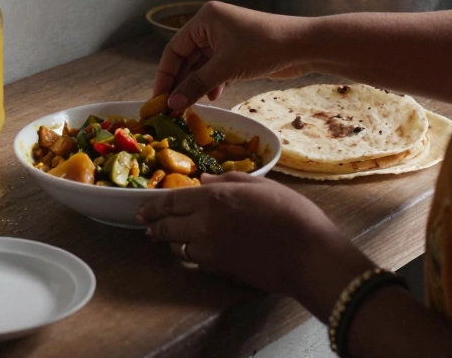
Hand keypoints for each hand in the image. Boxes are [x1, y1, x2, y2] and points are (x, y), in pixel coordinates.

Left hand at [137, 172, 344, 295]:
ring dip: (175, 242)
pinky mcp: (221, 270)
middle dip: (155, 227)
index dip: (155, 206)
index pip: (173, 201)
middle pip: (169, 227)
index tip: (144, 210)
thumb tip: (202, 181)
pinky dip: (194, 256)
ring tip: (173, 240)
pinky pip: (197, 261)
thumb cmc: (291, 213)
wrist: (307, 254)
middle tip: (148, 227)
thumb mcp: (261, 185)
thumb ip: (227, 181)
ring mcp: (211, 250)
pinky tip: (200, 252)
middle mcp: (204, 224)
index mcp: (213, 198)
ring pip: (180, 247)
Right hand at [154, 2, 310, 111]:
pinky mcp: (238, 52)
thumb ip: (196, 85)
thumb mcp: (226, 68)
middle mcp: (212, 26)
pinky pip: (217, 69)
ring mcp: (226, 39)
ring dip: (197, 86)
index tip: (159, 99)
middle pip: (187, 58)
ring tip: (190, 107)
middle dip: (181, 83)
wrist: (303, 46)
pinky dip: (213, 83)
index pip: (174, 49)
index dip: (165, 75)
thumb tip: (172, 104)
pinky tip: (214, 97)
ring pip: (202, 66)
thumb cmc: (263, 47)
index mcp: (205, 19)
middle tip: (172, 108)